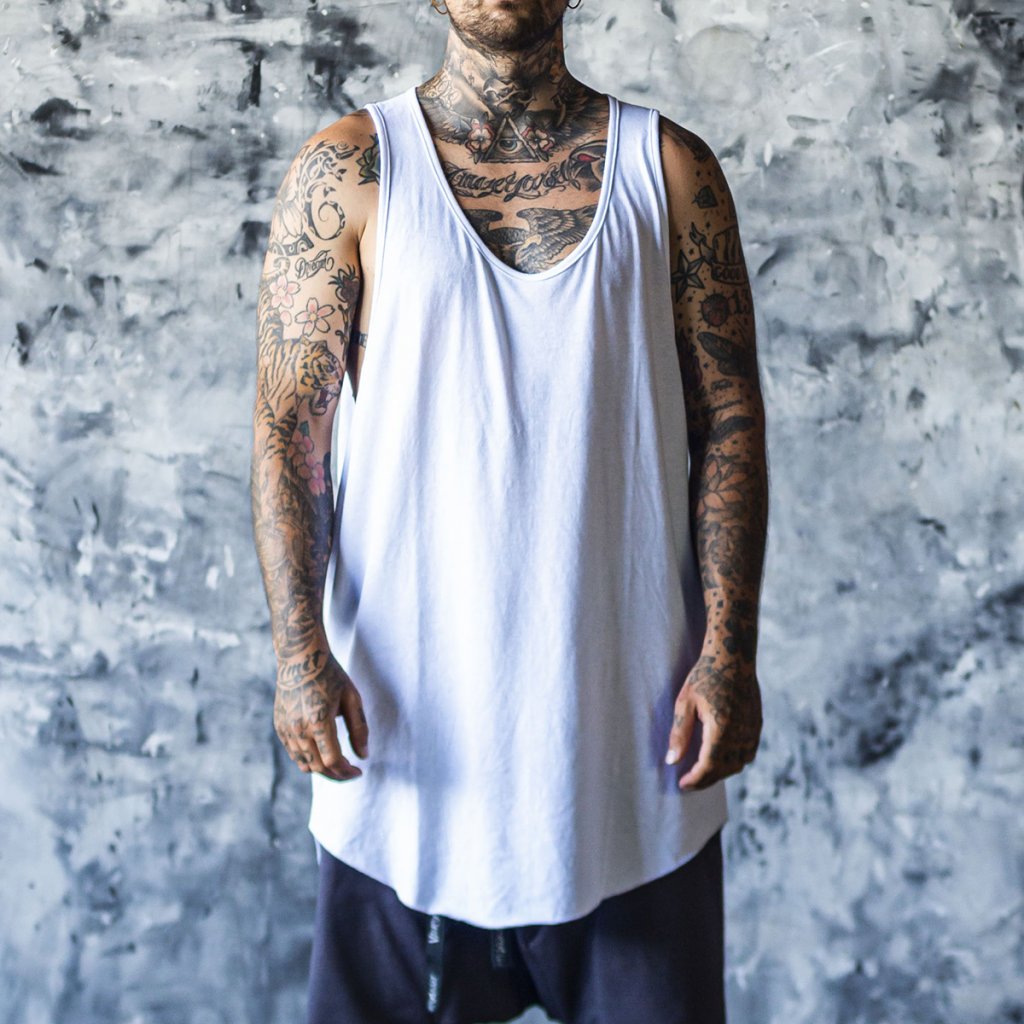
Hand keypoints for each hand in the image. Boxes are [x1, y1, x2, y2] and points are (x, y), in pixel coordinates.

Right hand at [273, 647, 368, 780]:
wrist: (301, 658)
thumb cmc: (331, 676)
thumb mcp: (352, 698)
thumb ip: (359, 729)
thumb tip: (363, 756)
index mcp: (319, 721)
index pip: (333, 760)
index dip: (347, 772)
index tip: (359, 771)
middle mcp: (299, 728)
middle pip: (318, 767)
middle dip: (337, 775)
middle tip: (351, 772)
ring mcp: (286, 729)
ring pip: (304, 764)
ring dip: (323, 770)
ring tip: (338, 766)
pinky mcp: (279, 726)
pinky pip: (294, 753)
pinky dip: (308, 761)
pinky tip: (322, 755)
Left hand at [665, 652, 761, 790]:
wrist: (733, 656)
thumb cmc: (705, 675)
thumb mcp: (684, 703)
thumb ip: (679, 734)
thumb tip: (672, 761)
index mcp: (721, 728)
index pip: (708, 766)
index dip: (695, 780)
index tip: (682, 784)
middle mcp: (740, 733)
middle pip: (724, 769)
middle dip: (706, 780)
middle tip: (689, 782)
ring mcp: (751, 729)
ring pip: (739, 764)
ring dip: (721, 772)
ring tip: (703, 772)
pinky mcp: (757, 724)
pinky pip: (749, 753)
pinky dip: (735, 761)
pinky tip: (722, 759)